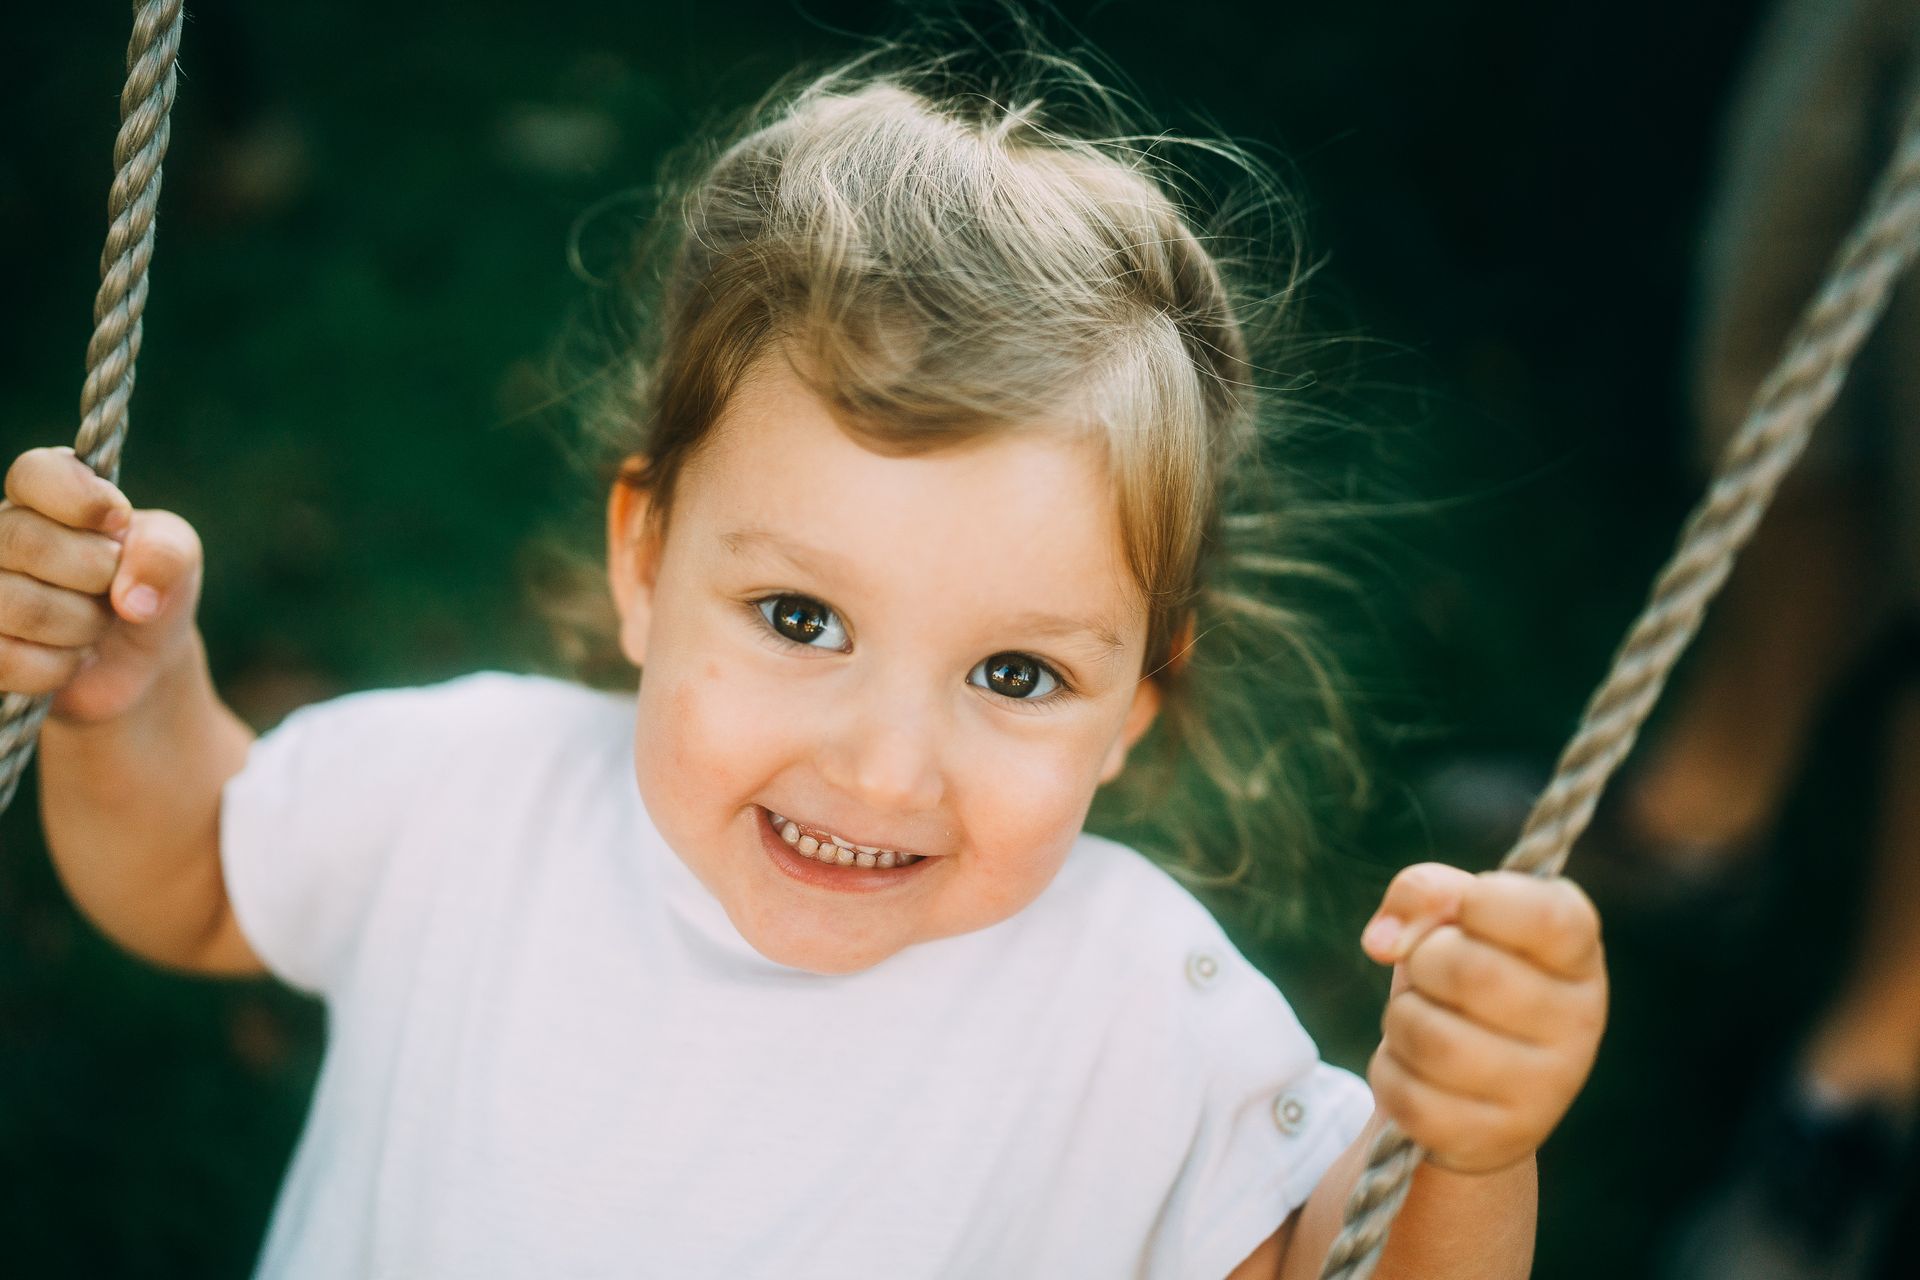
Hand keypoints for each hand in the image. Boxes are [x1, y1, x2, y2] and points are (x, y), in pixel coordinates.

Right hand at [0, 446, 203, 724]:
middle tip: (114, 586)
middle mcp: (2, 535)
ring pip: (14, 604)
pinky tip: (70, 659)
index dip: (80, 499)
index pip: (35, 472)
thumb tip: (132, 600)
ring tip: (94, 626)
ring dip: (80, 626)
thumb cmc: (150, 588)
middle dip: (93, 573)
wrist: (139, 660)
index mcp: (47, 495)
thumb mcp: (177, 559)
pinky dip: (56, 668)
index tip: (119, 522)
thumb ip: (166, 554)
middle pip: (24, 540)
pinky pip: (4, 659)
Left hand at [1359, 862, 1606, 1174]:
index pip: (1545, 915)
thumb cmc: (1461, 983)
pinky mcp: (1500, 1139)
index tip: (1464, 910)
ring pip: (1432, 1038)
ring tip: (1422, 1021)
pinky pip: (1410, 1095)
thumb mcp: (1451, 922)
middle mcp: (1579, 1021)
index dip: (1482, 902)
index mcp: (1577, 954)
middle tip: (1430, 975)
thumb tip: (1383, 940)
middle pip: (1468, 970)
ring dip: (1401, 1021)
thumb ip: (1425, 893)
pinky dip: (1390, 1074)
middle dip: (1422, 963)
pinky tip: (1415, 1070)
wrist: (1469, 1088)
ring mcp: (1546, 1088)